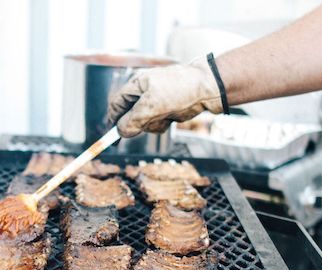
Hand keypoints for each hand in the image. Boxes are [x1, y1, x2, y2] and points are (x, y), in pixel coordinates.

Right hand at [107, 56, 222, 137]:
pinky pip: (158, 123)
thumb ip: (132, 121)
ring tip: (166, 115)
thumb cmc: (181, 89)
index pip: (117, 103)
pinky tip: (173, 117)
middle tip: (149, 122)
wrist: (210, 87)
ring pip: (144, 122)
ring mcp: (158, 101)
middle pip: (130, 115)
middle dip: (139, 123)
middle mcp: (146, 92)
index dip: (113, 118)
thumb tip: (121, 132)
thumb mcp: (151, 106)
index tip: (111, 135)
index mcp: (138, 84)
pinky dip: (163, 124)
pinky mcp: (169, 109)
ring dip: (153, 124)